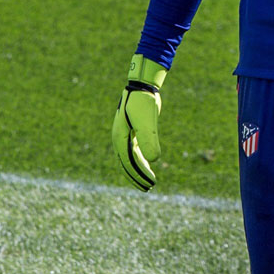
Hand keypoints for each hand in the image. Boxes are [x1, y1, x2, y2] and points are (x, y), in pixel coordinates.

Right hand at [111, 53, 167, 190]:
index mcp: (119, 137)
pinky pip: (134, 150)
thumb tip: (154, 161)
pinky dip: (141, 160)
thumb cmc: (144, 101)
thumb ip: (150, 139)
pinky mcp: (132, 131)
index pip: (128, 161)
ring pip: (131, 158)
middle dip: (137, 176)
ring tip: (149, 182)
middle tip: (148, 188)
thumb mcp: (147, 120)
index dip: (138, 174)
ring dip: (139, 170)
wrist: (142, 85)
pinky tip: (149, 165)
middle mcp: (120, 138)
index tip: (149, 184)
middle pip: (127, 163)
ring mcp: (125, 134)